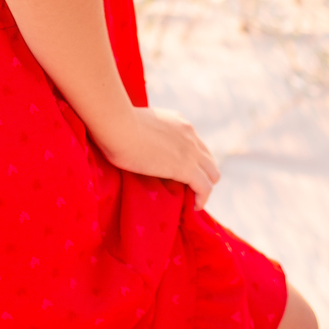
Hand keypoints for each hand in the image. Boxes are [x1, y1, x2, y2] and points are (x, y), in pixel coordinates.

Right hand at [97, 106, 220, 210]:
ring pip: (212, 173)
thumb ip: (144, 133)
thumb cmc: (116, 125)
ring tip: (192, 200)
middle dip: (201, 174)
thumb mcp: (137, 125)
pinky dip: (202, 198)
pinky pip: (205, 187)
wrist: (118, 125)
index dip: (191, 161)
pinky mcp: (186, 167)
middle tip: (188, 189)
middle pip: (208, 159)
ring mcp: (190, 150)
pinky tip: (193, 206)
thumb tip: (132, 143)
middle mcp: (189, 133)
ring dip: (203, 187)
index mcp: (177, 122)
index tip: (180, 174)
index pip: (194, 144)